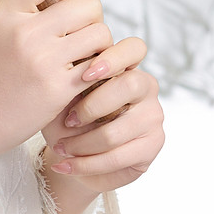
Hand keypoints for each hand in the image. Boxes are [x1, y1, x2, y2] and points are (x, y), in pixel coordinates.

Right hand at [0, 0, 113, 163]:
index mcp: (5, 11)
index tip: (65, 0)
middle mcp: (23, 31)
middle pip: (88, 4)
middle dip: (90, 20)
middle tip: (76, 37)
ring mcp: (42, 60)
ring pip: (100, 34)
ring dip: (98, 48)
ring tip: (80, 59)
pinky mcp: (58, 88)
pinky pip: (100, 66)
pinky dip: (97, 72)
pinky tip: (82, 80)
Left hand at [37, 34, 162, 213]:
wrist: (73, 155)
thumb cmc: (66, 118)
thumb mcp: (62, 97)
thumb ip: (69, 82)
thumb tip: (66, 71)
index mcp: (125, 66)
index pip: (134, 48)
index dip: (112, 58)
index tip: (84, 75)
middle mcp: (145, 87)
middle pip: (129, 84)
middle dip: (92, 106)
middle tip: (68, 121)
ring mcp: (153, 116)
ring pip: (115, 131)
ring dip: (80, 144)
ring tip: (60, 148)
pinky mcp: (152, 146)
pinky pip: (115, 157)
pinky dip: (84, 164)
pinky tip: (64, 165)